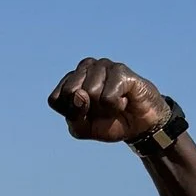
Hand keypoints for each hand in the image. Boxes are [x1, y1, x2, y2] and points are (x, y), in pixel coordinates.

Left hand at [49, 57, 172, 145]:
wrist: (141, 125)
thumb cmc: (110, 123)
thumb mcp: (84, 129)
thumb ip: (74, 117)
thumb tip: (80, 94)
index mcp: (71, 79)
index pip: (55, 99)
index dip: (71, 114)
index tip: (86, 114)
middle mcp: (85, 67)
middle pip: (70, 93)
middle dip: (87, 110)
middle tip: (101, 109)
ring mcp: (103, 65)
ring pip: (90, 93)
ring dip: (104, 108)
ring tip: (114, 103)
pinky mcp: (120, 70)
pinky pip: (108, 97)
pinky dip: (116, 106)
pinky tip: (124, 99)